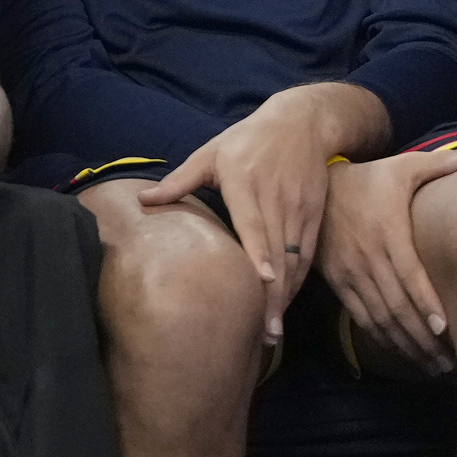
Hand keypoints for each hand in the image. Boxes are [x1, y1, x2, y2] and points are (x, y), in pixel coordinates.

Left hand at [140, 84, 383, 344]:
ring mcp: (299, 209)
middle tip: (266, 334)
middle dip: (274, 296)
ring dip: (286, 296)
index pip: (256, 224)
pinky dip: (297, 281)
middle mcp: (275, 200)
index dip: (262, 253)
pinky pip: (306, 255)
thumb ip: (179, 180)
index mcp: (246, 184)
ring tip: (273, 331)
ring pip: (295, 260)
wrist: (301, 122)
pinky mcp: (314, 215)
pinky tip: (285, 305)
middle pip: (278, 253)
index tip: (264, 282)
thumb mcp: (210, 153)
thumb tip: (142, 199)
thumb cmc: (246, 139)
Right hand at [318, 149, 456, 372]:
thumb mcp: (404, 166)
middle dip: (423, 338)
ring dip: (405, 345)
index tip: (446, 331)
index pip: (409, 275)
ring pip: (379, 316)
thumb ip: (443, 163)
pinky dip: (382, 338)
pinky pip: (360, 316)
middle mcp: (367, 257)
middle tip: (449, 362)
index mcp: (387, 232)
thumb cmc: (370, 178)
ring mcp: (350, 272)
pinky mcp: (337, 281)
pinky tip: (403, 352)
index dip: (426, 304)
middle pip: (397, 306)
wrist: (316, 185)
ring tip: (432, 365)